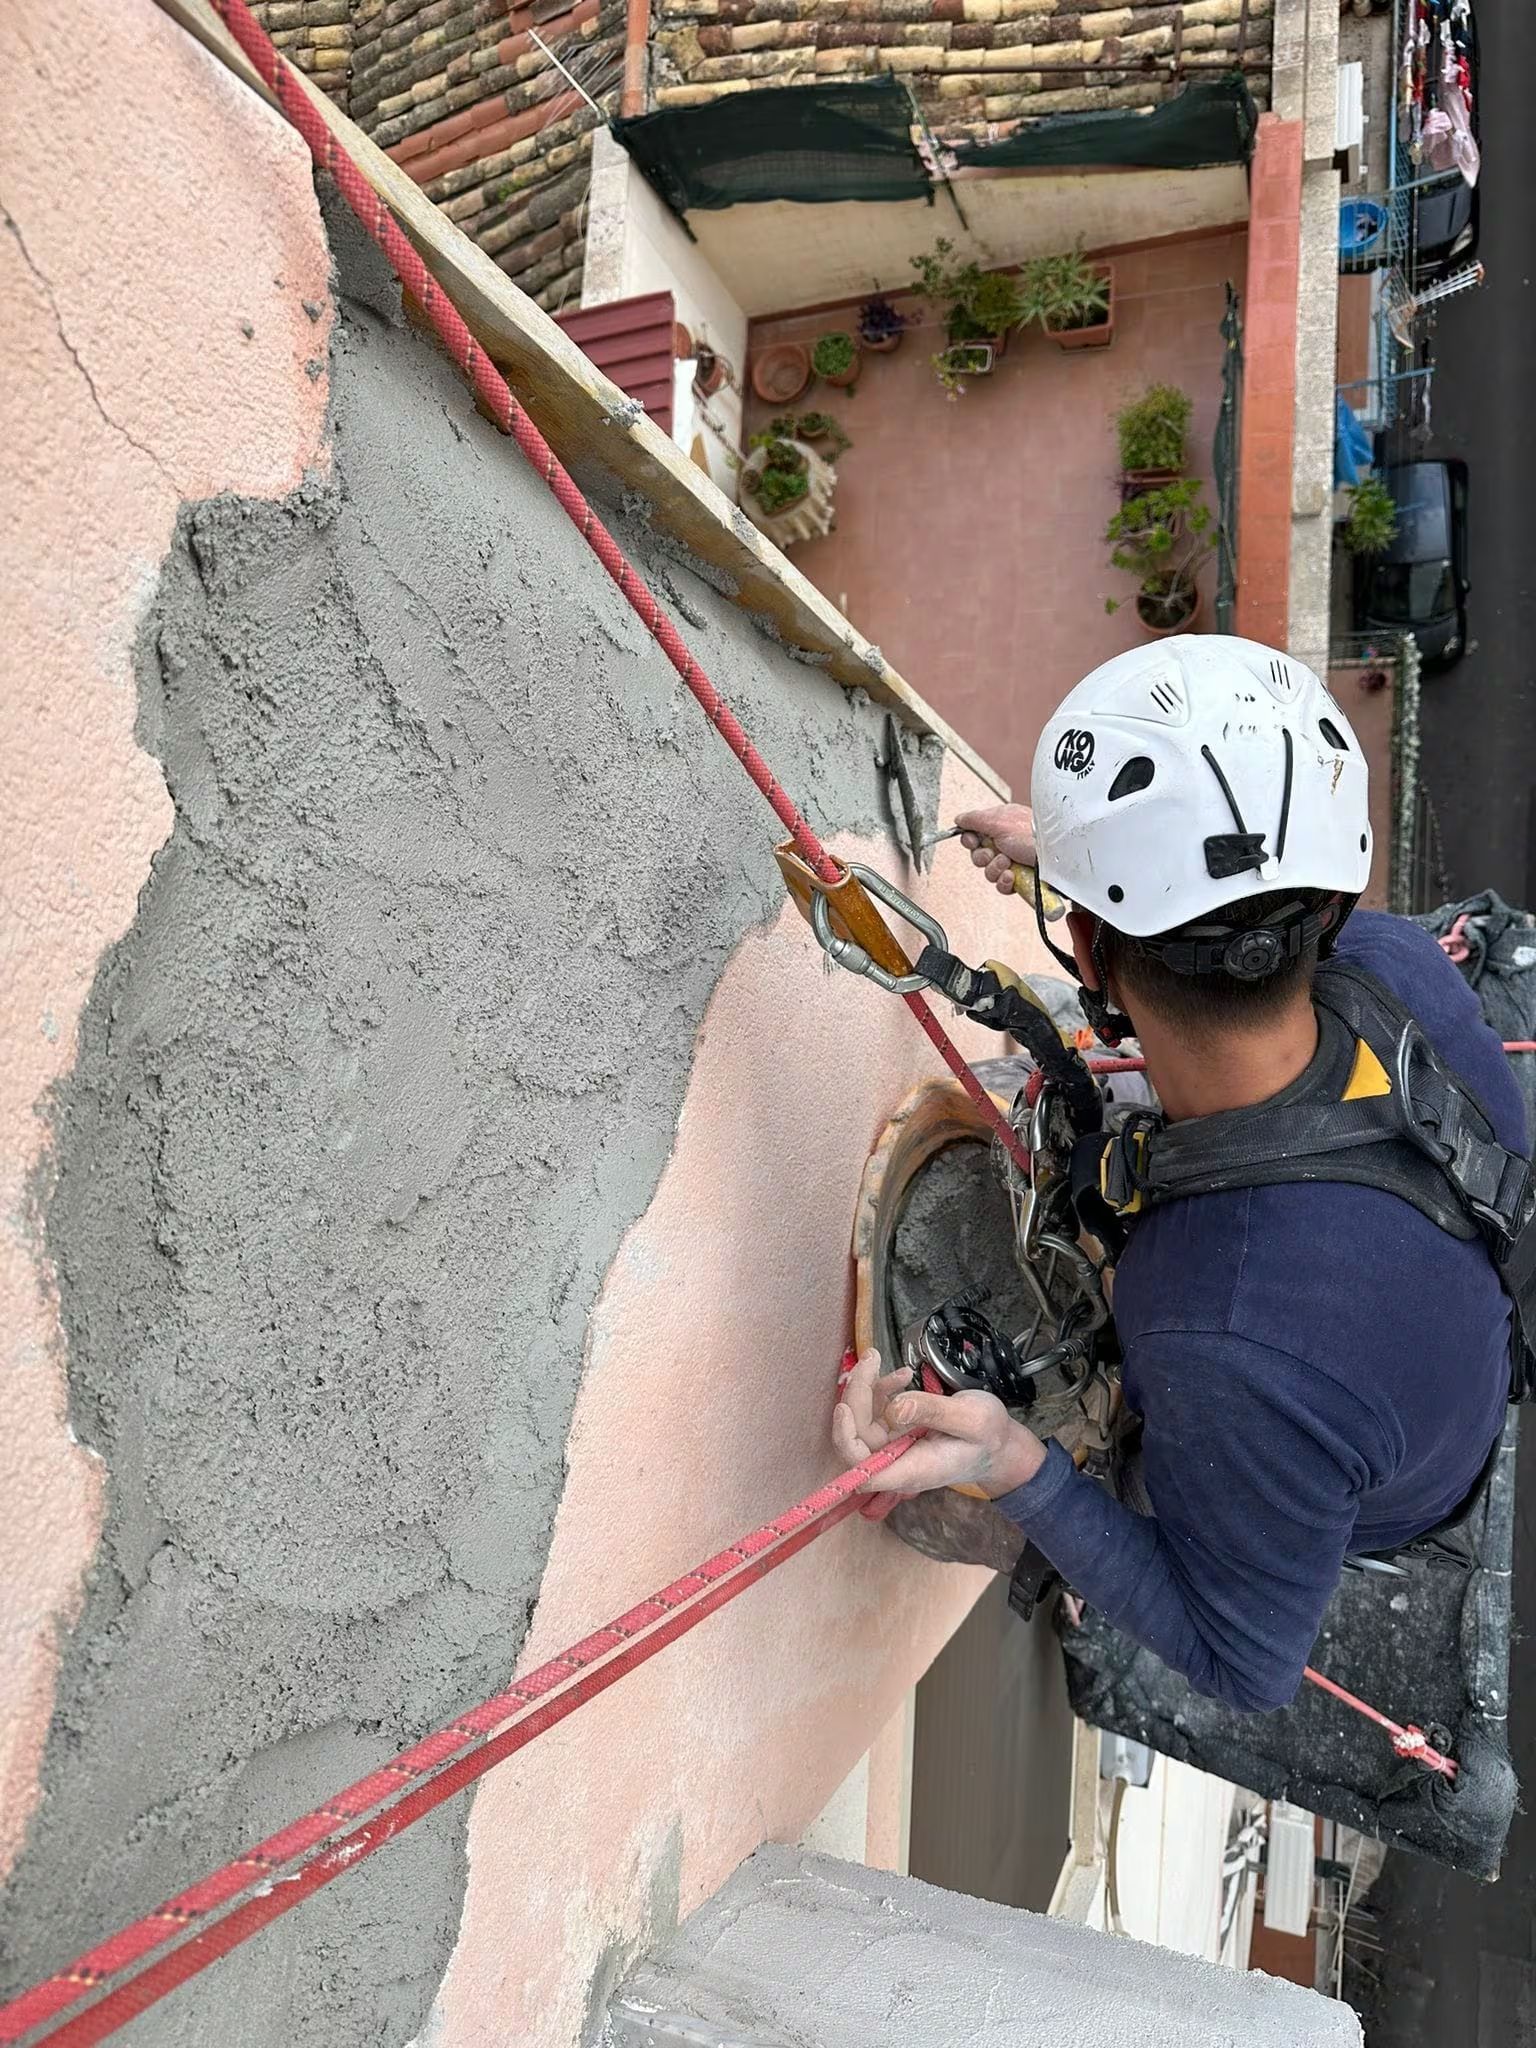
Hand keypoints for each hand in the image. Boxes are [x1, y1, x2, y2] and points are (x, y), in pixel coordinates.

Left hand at [831, 1351, 1047, 1496]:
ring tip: (879, 1358)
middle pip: (857, 1437)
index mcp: (914, 1469)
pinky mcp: (898, 1434)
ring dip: (865, 1388)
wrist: (999, 1445)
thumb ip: (934, 1412)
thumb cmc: (990, 1436)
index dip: (847, 1442)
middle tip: (870, 1358)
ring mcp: (895, 1448)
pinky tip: (900, 1375)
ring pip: (862, 1421)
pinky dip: (881, 1390)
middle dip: (856, 1396)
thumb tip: (895, 1407)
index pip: (864, 1470)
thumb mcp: (972, 1418)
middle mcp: (898, 1463)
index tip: (844, 1408)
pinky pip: (877, 1413)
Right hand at [954, 803, 1036, 895]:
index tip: (973, 841)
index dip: (971, 840)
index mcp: (1002, 824)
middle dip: (984, 857)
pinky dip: (1005, 882)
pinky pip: (1001, 885)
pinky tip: (1013, 877)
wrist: (1059, 858)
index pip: (975, 833)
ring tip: (1009, 864)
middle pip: (979, 854)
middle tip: (996, 853)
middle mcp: (1007, 841)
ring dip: (995, 869)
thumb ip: (975, 819)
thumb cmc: (1035, 836)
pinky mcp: (1020, 878)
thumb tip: (959, 819)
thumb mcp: (1000, 822)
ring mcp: (1014, 861)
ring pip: (989, 872)